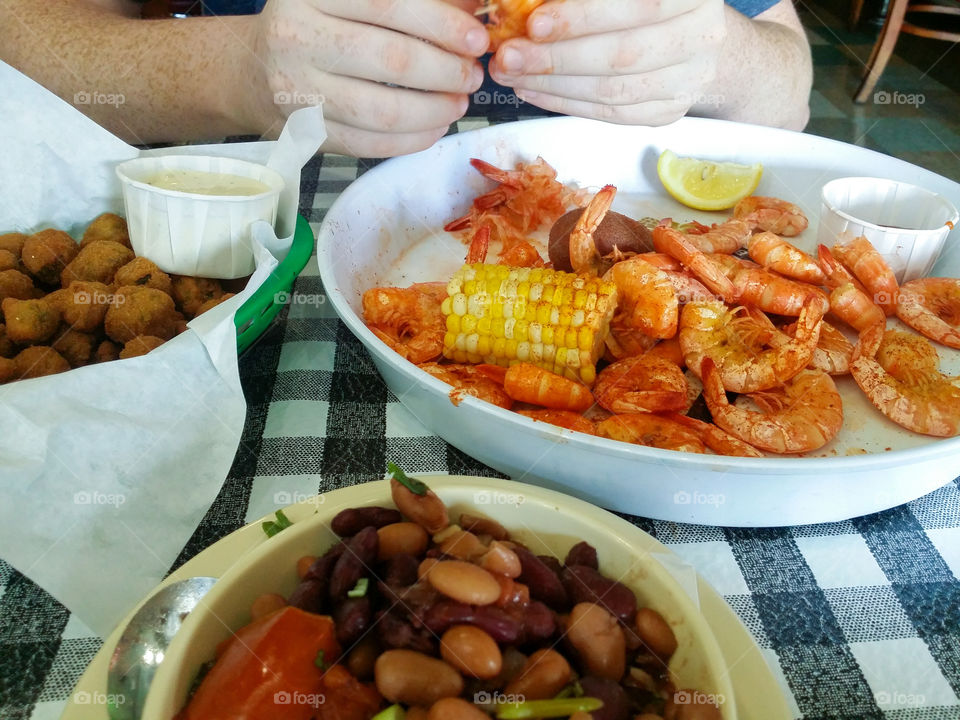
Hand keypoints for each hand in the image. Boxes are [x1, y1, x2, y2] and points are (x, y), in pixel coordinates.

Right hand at [251, 0, 489, 156]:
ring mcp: (298, 90)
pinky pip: (370, 145)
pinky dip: (412, 140)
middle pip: (392, 60)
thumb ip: (408, 3)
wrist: (254, 69)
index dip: (441, 24)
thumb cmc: (317, 25)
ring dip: (435, 111)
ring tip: (458, 103)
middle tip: (472, 76)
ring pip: (383, 111)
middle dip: (447, 72)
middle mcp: (297, 37)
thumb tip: (470, 10)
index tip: (476, 39)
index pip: (388, 4)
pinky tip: (434, 128)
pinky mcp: (305, 132)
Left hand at [487, 0, 725, 124]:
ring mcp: (690, 79)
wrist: (692, 30)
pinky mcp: (670, 110)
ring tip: (513, 75)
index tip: (534, 23)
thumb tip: (523, 3)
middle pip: (621, 55)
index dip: (582, 17)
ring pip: (614, 90)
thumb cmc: (643, 0)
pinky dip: (566, 104)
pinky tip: (534, 91)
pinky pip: (612, 114)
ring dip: (553, 86)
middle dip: (556, 58)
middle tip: (509, 57)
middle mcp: (702, 35)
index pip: (638, 6)